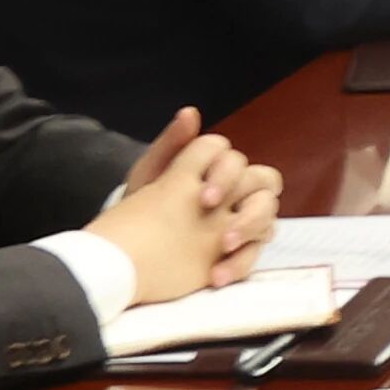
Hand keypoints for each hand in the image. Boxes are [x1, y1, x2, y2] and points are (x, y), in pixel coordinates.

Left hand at [91, 111, 283, 304]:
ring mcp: (239, 225)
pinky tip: (216, 277)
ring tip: (223, 249)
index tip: (204, 197)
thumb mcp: (150, 175)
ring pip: (267, 222)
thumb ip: (171, 144)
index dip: (226, 176)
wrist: (122, 248)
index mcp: (217, 172)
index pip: (239, 162)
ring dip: (249, 233)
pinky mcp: (235, 255)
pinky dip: (238, 266)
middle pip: (266, 189)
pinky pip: (253, 257)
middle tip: (223, 228)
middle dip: (249, 208)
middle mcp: (236, 194)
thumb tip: (190, 112)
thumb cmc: (140, 206)